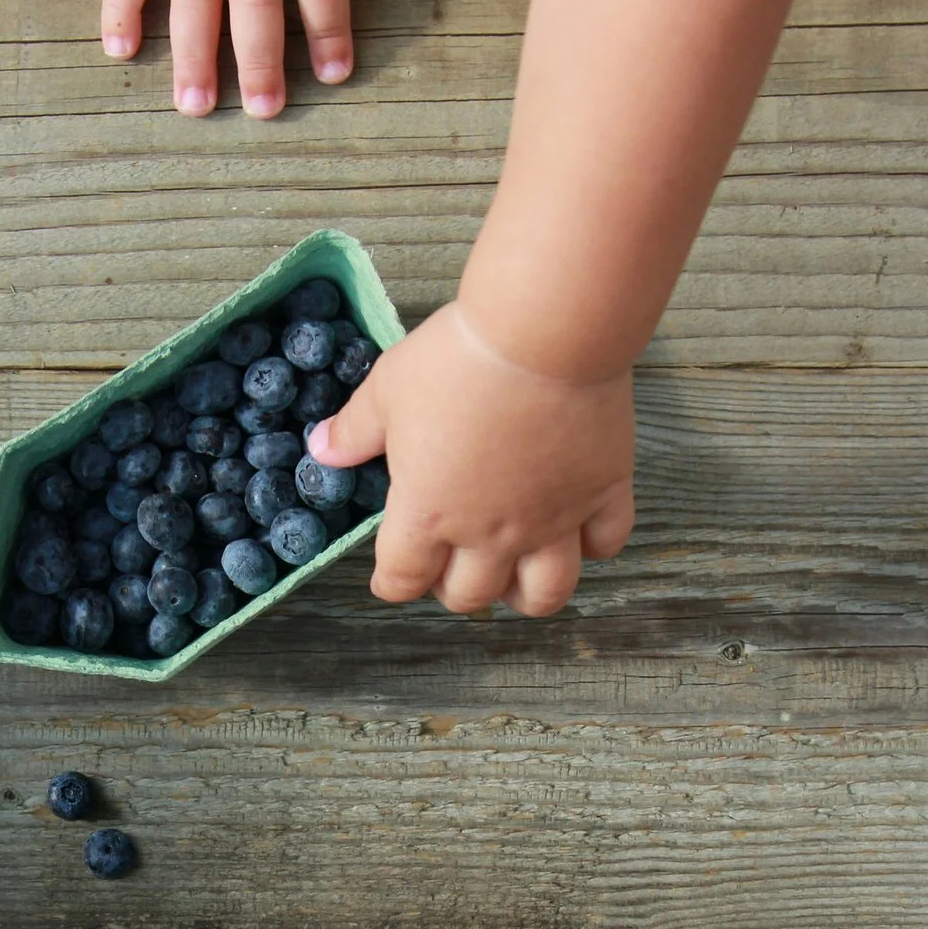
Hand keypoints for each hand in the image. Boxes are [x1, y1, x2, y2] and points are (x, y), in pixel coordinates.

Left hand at [308, 304, 635, 615]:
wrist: (544, 334)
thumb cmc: (458, 359)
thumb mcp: (388, 388)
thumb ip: (354, 429)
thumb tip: (322, 450)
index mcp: (429, 512)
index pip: (403, 579)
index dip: (393, 583)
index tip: (393, 576)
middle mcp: (491, 532)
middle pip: (471, 595)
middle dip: (455, 590)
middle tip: (451, 565)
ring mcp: (552, 519)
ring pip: (545, 593)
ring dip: (525, 595)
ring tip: (516, 573)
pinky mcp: (603, 492)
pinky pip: (605, 543)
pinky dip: (592, 546)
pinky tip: (579, 530)